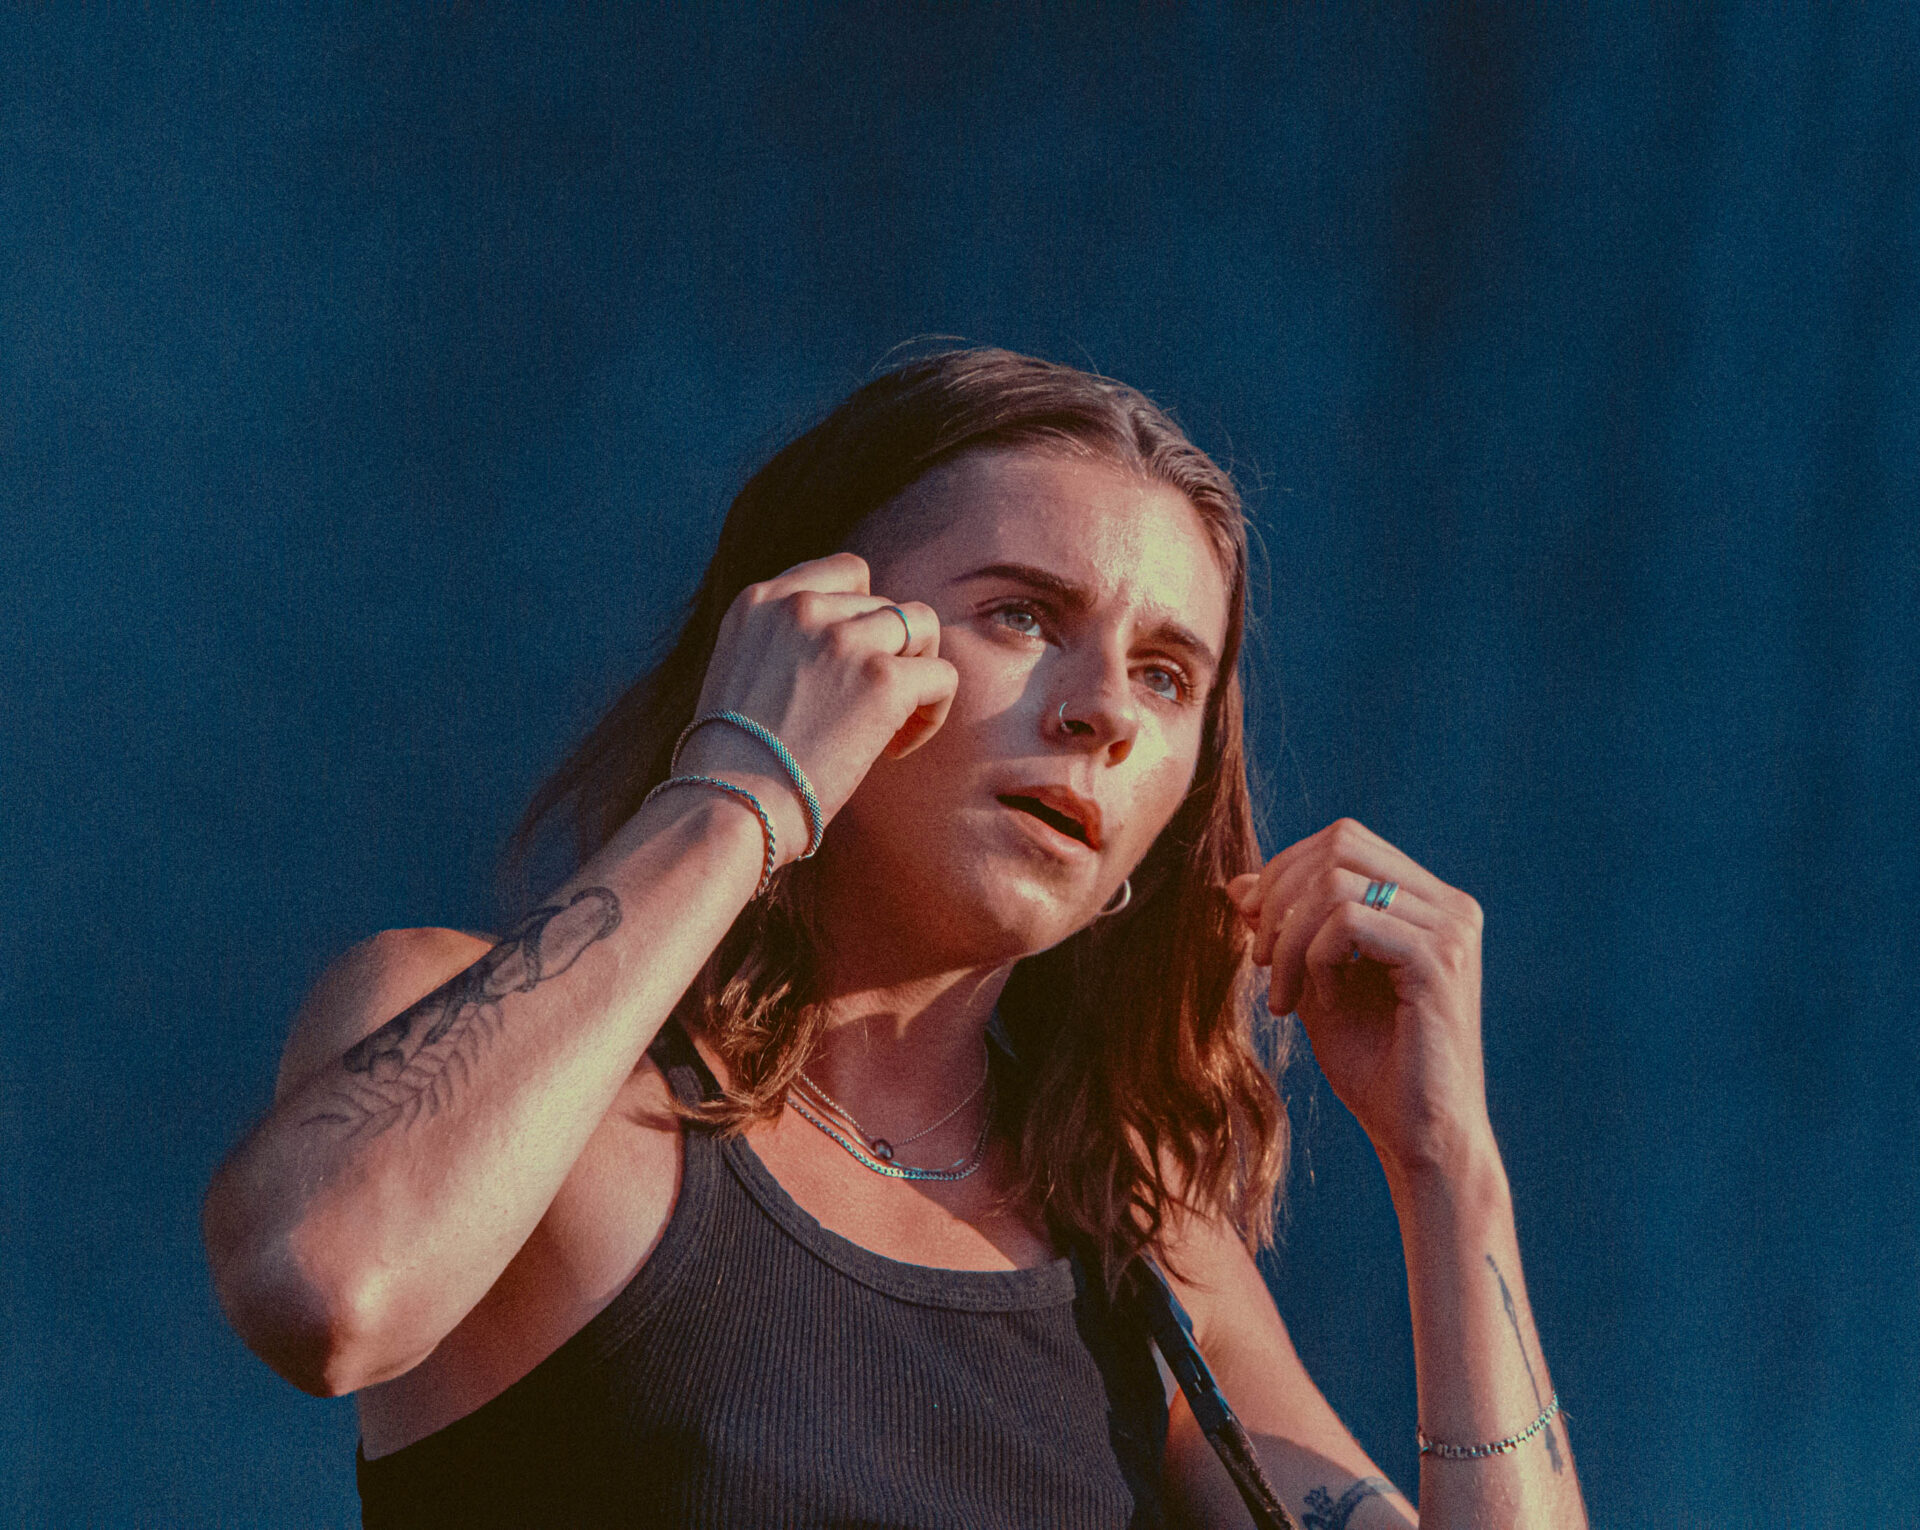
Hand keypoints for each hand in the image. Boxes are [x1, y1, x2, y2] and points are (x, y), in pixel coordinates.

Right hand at [678, 553, 958, 862]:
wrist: (728, 806)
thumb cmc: (730, 766)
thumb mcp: (742, 674)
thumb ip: (786, 644)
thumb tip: (847, 654)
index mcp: (761, 601)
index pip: (845, 572)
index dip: (862, 615)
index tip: (850, 665)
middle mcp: (803, 607)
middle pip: (885, 603)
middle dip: (887, 653)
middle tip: (866, 711)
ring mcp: (844, 639)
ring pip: (922, 625)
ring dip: (916, 671)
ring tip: (891, 723)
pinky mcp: (883, 679)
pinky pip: (942, 675)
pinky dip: (933, 713)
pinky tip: (897, 748)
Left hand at [1226, 819, 1493, 1183]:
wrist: (1420, 1138)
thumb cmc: (1375, 1068)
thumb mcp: (1314, 984)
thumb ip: (1286, 931)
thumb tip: (1238, 882)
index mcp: (1429, 902)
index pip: (1344, 842)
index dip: (1285, 872)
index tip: (1255, 932)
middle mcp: (1449, 906)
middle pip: (1340, 845)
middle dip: (1280, 897)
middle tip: (1260, 961)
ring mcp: (1450, 930)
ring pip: (1336, 885)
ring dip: (1289, 938)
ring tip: (1282, 994)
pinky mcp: (1438, 961)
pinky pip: (1350, 923)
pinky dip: (1313, 959)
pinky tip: (1315, 1004)